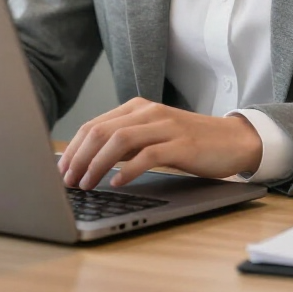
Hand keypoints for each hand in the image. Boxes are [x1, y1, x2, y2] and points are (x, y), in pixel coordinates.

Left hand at [57, 97, 263, 188]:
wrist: (231, 140)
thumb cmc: (188, 142)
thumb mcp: (151, 136)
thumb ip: (124, 143)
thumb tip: (87, 161)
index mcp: (137, 107)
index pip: (94, 125)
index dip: (73, 149)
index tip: (61, 171)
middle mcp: (148, 112)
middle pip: (101, 131)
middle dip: (79, 158)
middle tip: (67, 181)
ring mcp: (165, 126)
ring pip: (120, 141)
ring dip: (97, 165)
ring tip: (87, 184)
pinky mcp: (181, 143)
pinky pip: (148, 155)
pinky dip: (128, 170)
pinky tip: (118, 183)